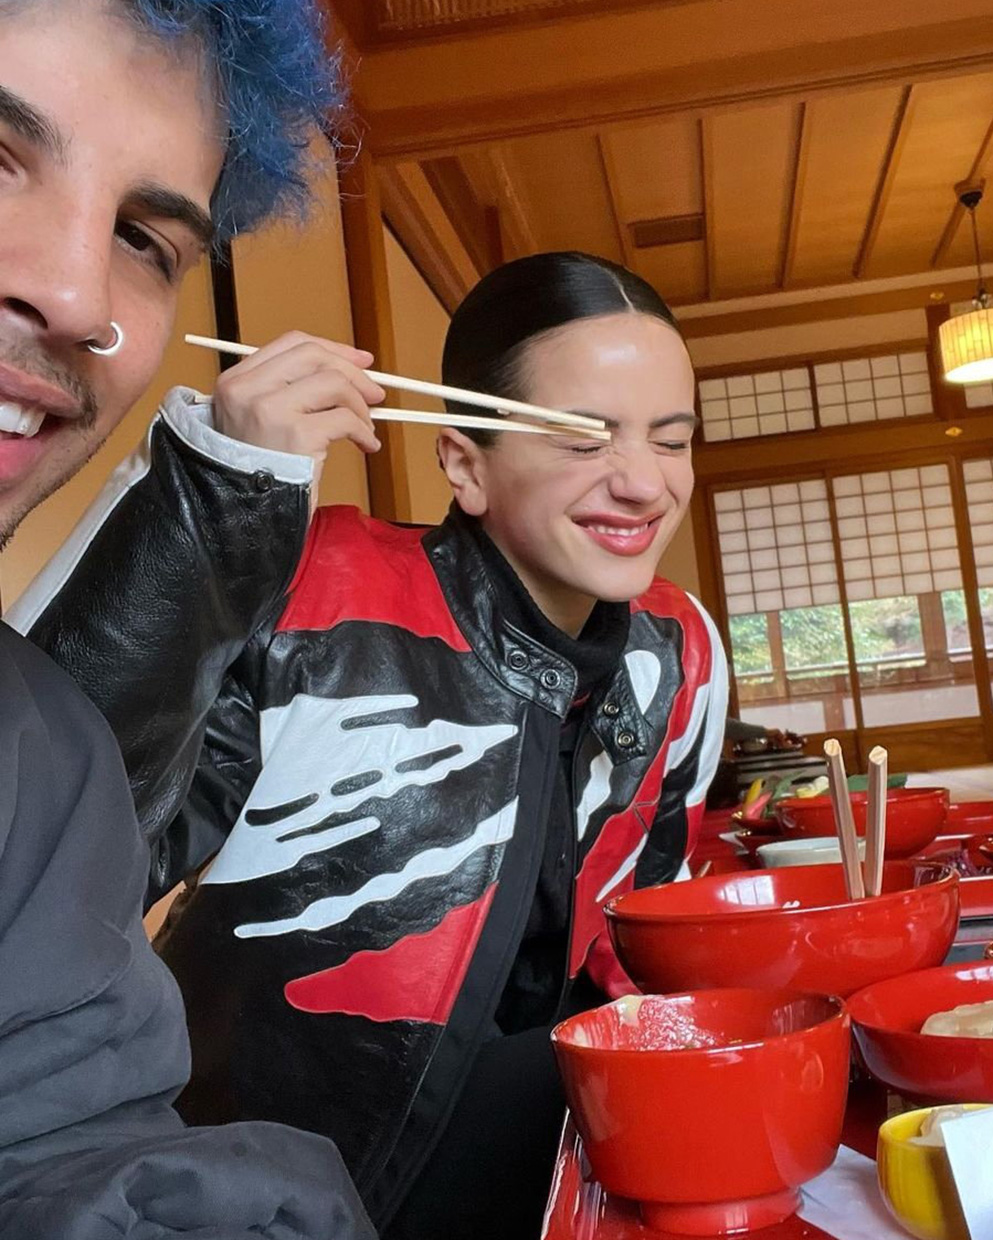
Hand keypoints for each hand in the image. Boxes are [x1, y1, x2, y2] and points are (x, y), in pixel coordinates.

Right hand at [212, 332, 386, 494]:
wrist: (246, 515)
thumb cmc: (260, 473)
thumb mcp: (258, 422)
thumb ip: (291, 392)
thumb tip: (352, 367)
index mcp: (236, 381)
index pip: (292, 343)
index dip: (333, 349)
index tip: (360, 361)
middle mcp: (248, 390)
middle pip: (314, 355)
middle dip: (354, 373)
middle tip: (375, 395)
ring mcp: (270, 410)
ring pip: (333, 383)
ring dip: (360, 406)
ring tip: (366, 429)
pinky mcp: (295, 434)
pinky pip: (345, 419)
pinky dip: (364, 431)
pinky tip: (366, 445)